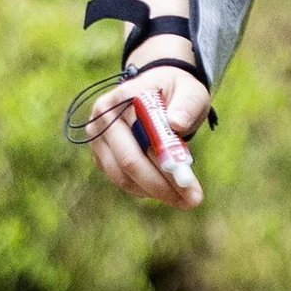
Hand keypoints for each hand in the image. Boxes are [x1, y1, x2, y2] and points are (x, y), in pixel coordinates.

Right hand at [86, 55, 209, 209]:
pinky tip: (166, 189)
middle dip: (162, 186)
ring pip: (123, 177)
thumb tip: (176, 123)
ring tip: (184, 199)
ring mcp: (97, 139)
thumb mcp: (189, 90)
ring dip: (155, 192)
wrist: (155, 90)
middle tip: (192, 201)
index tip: (190, 183)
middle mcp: (102, 120)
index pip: (142, 138)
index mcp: (122, 99)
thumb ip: (186, 104)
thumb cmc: (175, 91)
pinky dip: (144, 189)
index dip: (165, 164)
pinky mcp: (101, 156)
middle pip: (129, 162)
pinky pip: (121, 180)